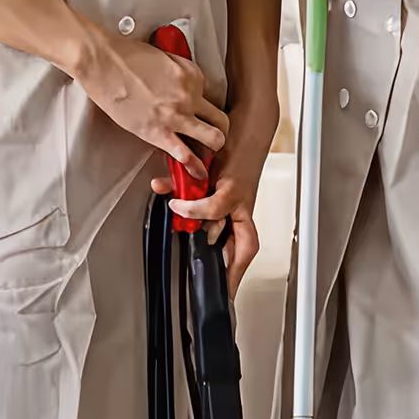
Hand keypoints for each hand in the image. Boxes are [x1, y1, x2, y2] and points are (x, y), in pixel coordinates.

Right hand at [77, 31, 228, 177]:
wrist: (104, 63)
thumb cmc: (127, 56)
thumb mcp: (166, 57)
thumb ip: (179, 72)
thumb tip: (181, 85)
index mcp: (193, 75)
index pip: (210, 95)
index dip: (202, 105)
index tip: (197, 112)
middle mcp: (190, 96)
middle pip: (221, 121)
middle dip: (220, 131)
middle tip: (213, 137)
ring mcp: (176, 116)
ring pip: (213, 139)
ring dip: (212, 148)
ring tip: (207, 154)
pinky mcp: (157, 132)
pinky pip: (184, 154)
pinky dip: (192, 166)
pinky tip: (196, 173)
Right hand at [151, 99, 277, 295]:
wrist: (250, 122)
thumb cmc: (230, 148)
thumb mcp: (207, 176)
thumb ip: (187, 191)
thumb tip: (168, 196)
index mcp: (238, 210)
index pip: (242, 247)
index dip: (236, 272)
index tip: (226, 296)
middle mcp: (242, 208)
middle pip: (246, 247)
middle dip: (232, 270)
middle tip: (221, 289)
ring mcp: (241, 197)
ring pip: (228, 229)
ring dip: (202, 230)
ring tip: (180, 222)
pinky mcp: (235, 184)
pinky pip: (215, 205)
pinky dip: (196, 207)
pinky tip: (179, 203)